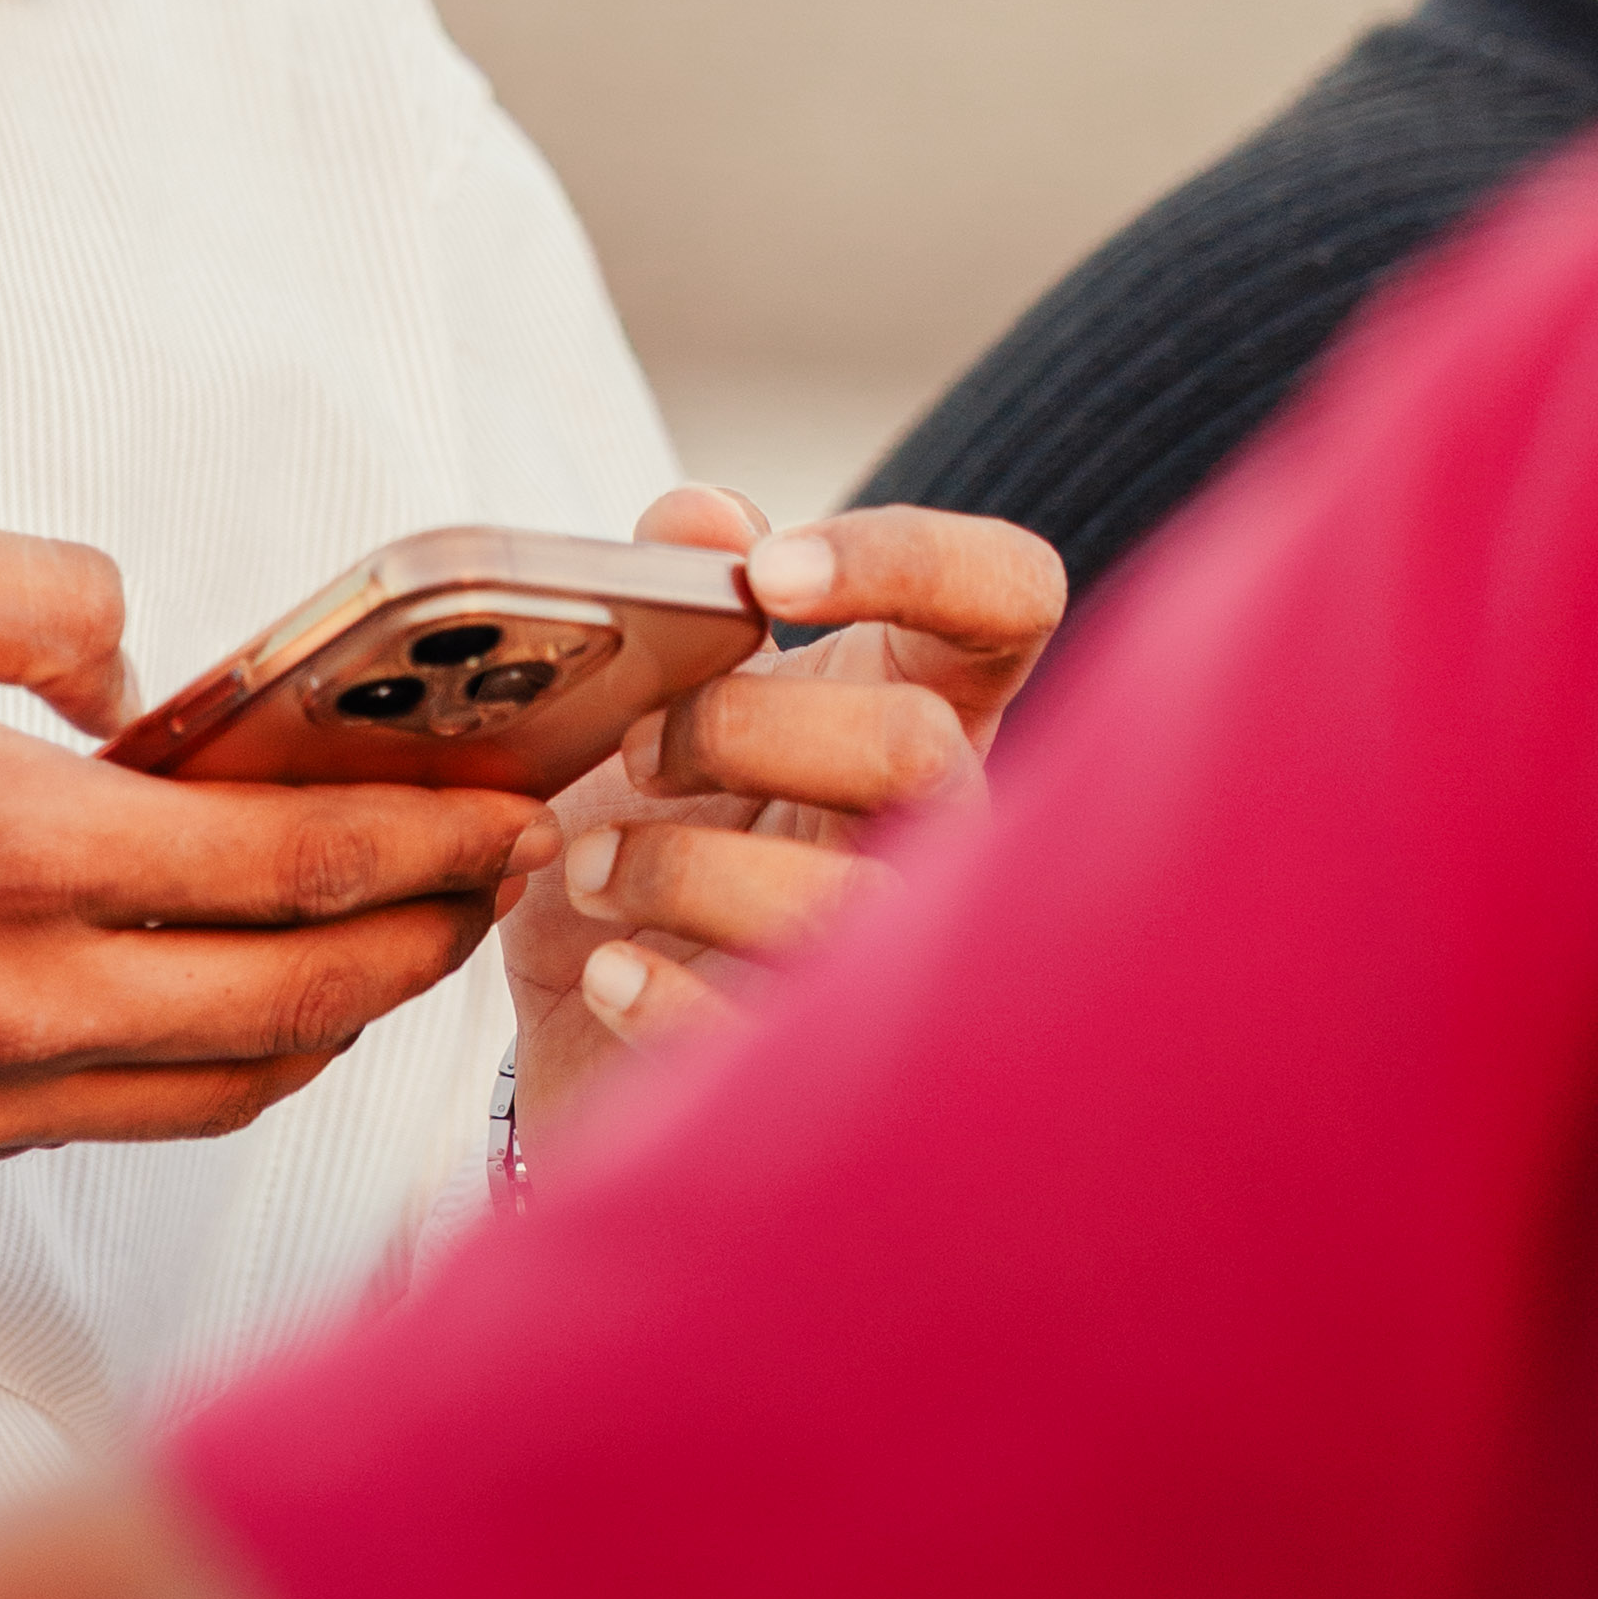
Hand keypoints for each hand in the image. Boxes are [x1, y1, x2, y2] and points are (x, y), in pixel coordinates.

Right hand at [0, 514, 553, 1178]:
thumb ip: (37, 590)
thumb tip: (144, 666)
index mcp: (13, 846)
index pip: (295, 861)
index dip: (434, 839)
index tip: (520, 809)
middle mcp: (19, 999)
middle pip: (305, 1001)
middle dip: (431, 938)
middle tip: (501, 878)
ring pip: (236, 1085)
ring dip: (342, 1016)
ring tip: (395, 937)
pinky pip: (132, 1116)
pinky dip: (225, 1061)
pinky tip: (236, 993)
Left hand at [502, 487, 1062, 1154]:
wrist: (590, 1022)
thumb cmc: (653, 832)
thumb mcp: (647, 698)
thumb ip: (676, 589)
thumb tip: (704, 518)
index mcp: (919, 698)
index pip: (1009, 593)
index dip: (916, 559)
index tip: (770, 572)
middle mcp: (945, 828)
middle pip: (918, 747)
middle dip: (748, 729)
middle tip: (639, 750)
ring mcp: (910, 959)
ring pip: (861, 903)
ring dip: (687, 869)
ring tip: (588, 870)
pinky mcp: (837, 1080)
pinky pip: (782, 1035)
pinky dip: (671, 996)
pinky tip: (608, 976)